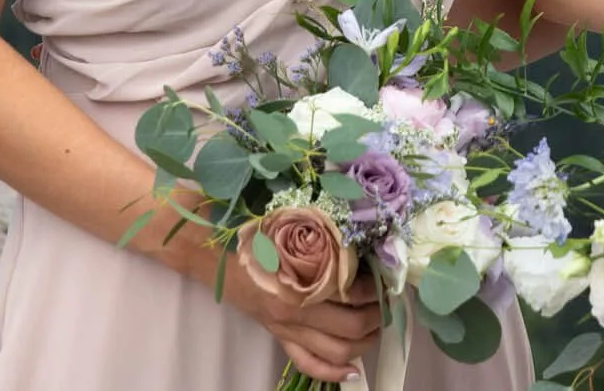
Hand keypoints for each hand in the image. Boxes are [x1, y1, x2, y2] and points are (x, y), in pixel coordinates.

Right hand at [218, 246, 382, 382]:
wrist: (217, 256)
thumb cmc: (255, 237)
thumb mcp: (291, 231)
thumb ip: (324, 241)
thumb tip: (361, 245)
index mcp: (300, 282)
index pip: (352, 293)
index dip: (374, 287)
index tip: (384, 277)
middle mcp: (296, 312)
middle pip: (350, 327)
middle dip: (376, 317)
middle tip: (385, 302)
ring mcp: (287, 329)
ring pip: (336, 352)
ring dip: (364, 344)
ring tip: (375, 328)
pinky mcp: (280, 337)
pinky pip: (308, 364)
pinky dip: (333, 372)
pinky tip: (353, 370)